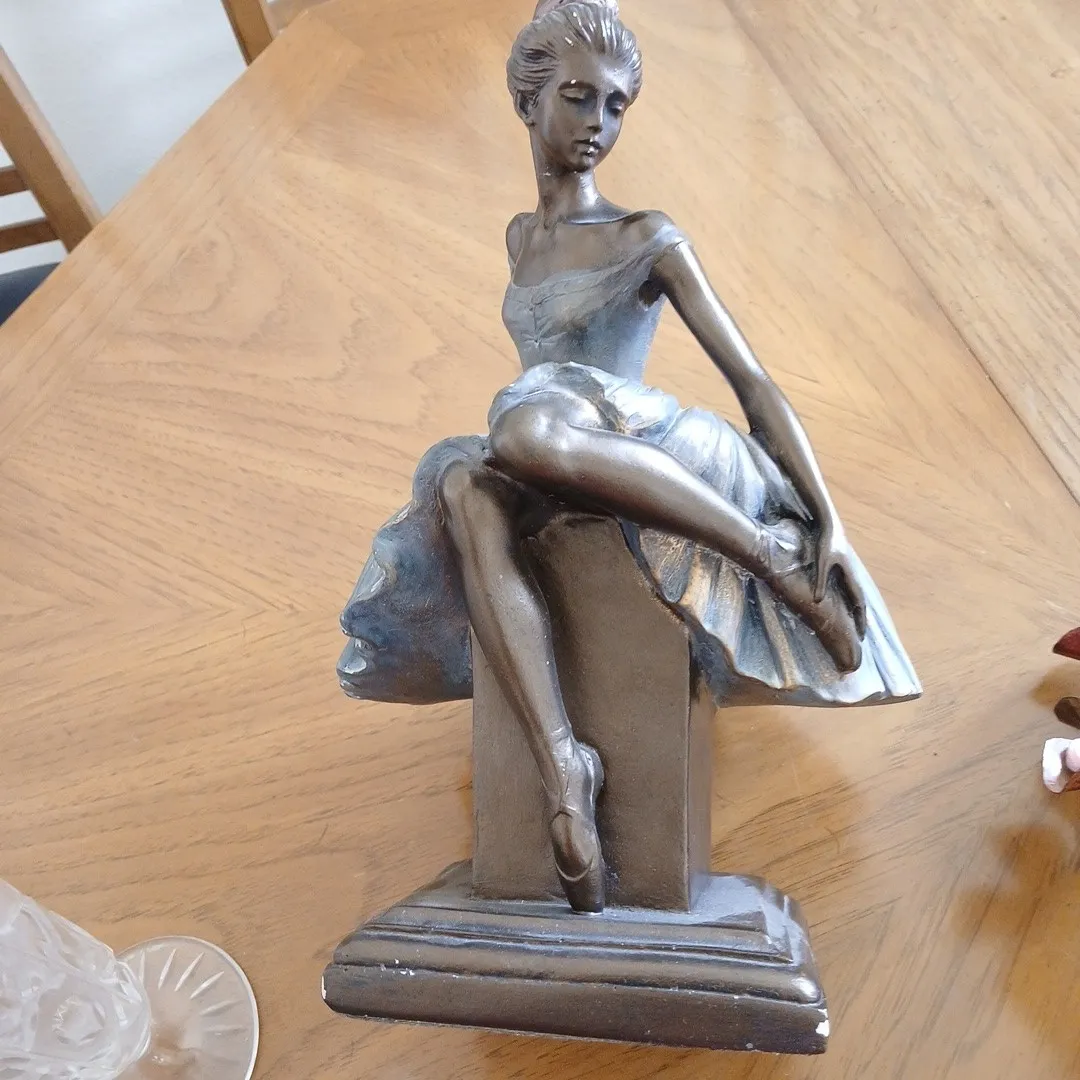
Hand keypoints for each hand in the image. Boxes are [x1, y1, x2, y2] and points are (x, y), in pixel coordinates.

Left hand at [815, 520, 866, 636]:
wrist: (829, 524)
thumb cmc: (825, 542)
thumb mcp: (822, 562)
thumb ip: (821, 581)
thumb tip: (818, 601)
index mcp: (850, 576)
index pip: (858, 603)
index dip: (860, 619)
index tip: (862, 635)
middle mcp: (852, 575)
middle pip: (860, 601)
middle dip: (861, 618)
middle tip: (862, 635)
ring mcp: (848, 571)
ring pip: (855, 594)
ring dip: (857, 609)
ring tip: (857, 622)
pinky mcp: (842, 566)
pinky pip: (849, 587)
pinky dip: (851, 599)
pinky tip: (846, 603)